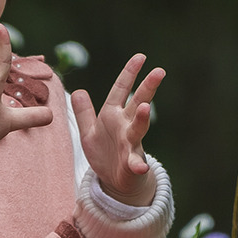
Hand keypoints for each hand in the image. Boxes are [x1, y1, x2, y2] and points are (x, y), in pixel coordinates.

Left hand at [71, 53, 164, 206]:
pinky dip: (138, 164)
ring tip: (146, 108)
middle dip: (147, 87)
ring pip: (138, 129)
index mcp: (113, 115)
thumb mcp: (88, 132)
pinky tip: (140, 166)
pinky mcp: (132, 164)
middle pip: (137, 103)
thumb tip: (78, 91)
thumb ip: (83, 113)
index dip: (129, 73)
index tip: (141, 57)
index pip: (121, 90)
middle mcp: (125, 126)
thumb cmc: (105, 153)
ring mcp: (131, 144)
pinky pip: (136, 163)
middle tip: (159, 71)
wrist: (115, 180)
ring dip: (143, 119)